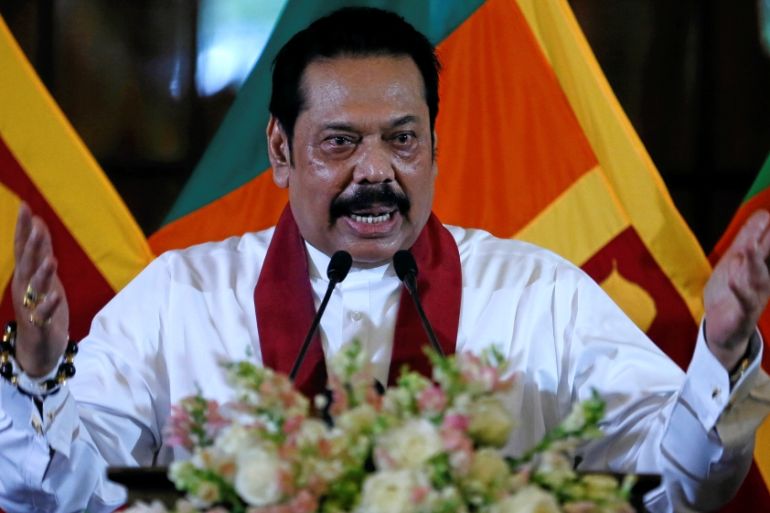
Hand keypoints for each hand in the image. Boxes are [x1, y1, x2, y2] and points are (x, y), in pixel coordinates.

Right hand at [11, 203, 69, 376]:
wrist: (39, 348)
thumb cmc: (42, 308)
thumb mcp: (44, 278)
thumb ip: (41, 254)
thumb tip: (39, 226)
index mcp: (25, 276)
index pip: (22, 248)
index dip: (23, 228)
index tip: (26, 207)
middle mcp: (25, 289)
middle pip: (27, 263)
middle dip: (31, 244)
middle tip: (36, 225)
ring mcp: (31, 307)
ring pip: (36, 287)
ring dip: (43, 273)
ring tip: (52, 259)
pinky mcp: (41, 324)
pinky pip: (44, 314)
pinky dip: (50, 304)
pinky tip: (56, 295)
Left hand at [704, 210, 769, 369]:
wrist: (724, 329)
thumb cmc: (731, 290)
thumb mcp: (738, 260)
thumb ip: (749, 238)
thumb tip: (762, 214)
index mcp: (762, 264)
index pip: (768, 240)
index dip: (767, 227)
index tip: (765, 214)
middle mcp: (763, 277)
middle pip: (768, 255)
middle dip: (767, 243)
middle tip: (764, 229)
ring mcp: (755, 295)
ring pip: (757, 277)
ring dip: (753, 264)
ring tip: (750, 249)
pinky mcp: (743, 311)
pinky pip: (743, 300)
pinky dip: (739, 290)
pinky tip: (733, 280)